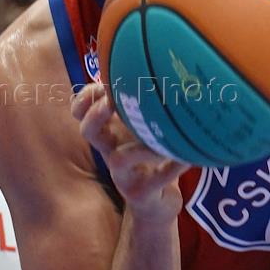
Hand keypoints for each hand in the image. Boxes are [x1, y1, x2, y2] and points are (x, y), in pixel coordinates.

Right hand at [72, 84, 189, 222]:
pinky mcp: (141, 194)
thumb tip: (158, 64)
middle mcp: (110, 152)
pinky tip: (187, 157)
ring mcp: (123, 175)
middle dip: (96, 113)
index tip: (103, 84)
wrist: (156, 206)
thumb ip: (142, 106)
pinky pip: (154, 181)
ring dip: (137, 143)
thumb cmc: (150, 160)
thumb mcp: (142, 131)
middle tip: (112, 100)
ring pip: (117, 159)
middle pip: (87, 131)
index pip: (81, 112)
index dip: (85, 97)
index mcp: (110, 134)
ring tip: (160, 134)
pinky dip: (171, 168)